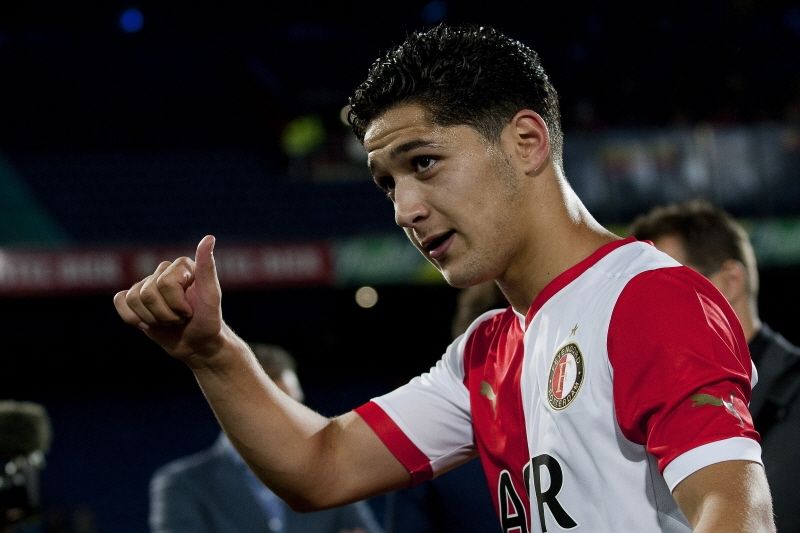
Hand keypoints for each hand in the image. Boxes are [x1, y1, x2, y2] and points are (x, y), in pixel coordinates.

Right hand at [113, 235, 223, 361]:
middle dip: (166, 314)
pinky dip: (133, 318)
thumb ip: (207, 267)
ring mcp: (147, 284)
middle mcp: (163, 270)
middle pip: (148, 293)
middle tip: (181, 318)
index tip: (192, 310)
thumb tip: (209, 237)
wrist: (198, 343)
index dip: (177, 304)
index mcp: (182, 265)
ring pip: (133, 299)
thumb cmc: (208, 320)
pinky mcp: (134, 298)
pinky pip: (120, 302)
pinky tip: (149, 323)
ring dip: (153, 319)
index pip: (165, 283)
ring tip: (170, 320)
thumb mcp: (212, 296)